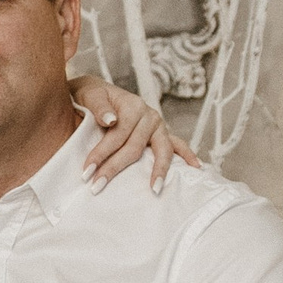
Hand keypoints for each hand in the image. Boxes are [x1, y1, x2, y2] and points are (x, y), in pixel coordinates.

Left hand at [68, 75, 199, 191]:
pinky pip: (178, 145)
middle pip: (135, 147)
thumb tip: (111, 121)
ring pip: (161, 150)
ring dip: (158, 171)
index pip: (117, 135)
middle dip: (115, 168)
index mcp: (132, 105)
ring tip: (154, 189)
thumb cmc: (90, 96)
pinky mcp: (161, 134)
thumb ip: (98, 106)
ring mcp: (158, 126)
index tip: (86, 172)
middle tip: (97, 186)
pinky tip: (196, 167)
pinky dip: (188, 155)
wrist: (95, 93)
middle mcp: (149, 115)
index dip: (101, 153)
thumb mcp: (89, 94)